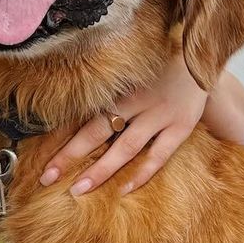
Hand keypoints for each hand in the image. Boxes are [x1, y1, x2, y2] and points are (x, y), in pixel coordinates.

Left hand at [39, 53, 211, 196]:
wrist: (202, 52)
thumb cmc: (158, 63)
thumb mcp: (129, 70)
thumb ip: (107, 90)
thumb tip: (71, 115)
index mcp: (119, 86)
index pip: (83, 115)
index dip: (60, 137)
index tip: (41, 158)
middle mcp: (137, 99)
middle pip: (97, 131)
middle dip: (70, 156)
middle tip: (46, 178)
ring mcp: (161, 114)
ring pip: (126, 148)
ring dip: (101, 170)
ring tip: (78, 190)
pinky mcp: (182, 125)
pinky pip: (159, 155)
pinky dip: (141, 174)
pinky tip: (123, 190)